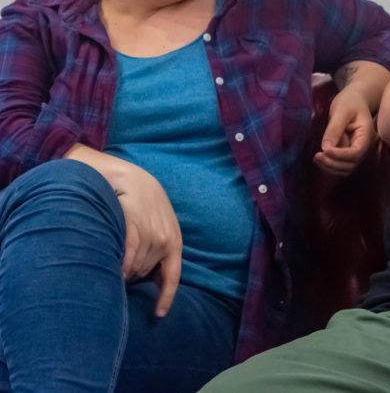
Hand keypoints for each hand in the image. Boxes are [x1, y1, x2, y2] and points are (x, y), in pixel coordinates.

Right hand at [113, 164, 182, 317]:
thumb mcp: (158, 225)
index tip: (158, 316)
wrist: (130, 178)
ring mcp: (151, 232)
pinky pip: (127, 255)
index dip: (165, 297)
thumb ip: (158, 249)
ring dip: (122, 269)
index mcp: (174, 241)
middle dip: (131, 277)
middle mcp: (165, 239)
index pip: (172, 276)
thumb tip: (153, 280)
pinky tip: (112, 269)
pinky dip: (120, 265)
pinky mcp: (134, 225)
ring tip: (111, 259)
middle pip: (144, 273)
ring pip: (133, 266)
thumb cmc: (143, 205)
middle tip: (117, 269)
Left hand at [315, 90, 376, 174]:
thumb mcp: (342, 110)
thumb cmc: (350, 102)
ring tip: (316, 158)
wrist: (354, 100)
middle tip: (317, 156)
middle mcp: (364, 147)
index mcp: (366, 135)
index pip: (356, 153)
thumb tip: (326, 148)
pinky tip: (320, 158)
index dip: (340, 155)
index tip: (324, 151)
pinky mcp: (348, 152)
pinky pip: (340, 165)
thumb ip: (335, 128)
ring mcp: (357, 151)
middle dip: (333, 163)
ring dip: (330, 167)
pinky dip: (330, 165)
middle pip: (351, 164)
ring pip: (346, 168)